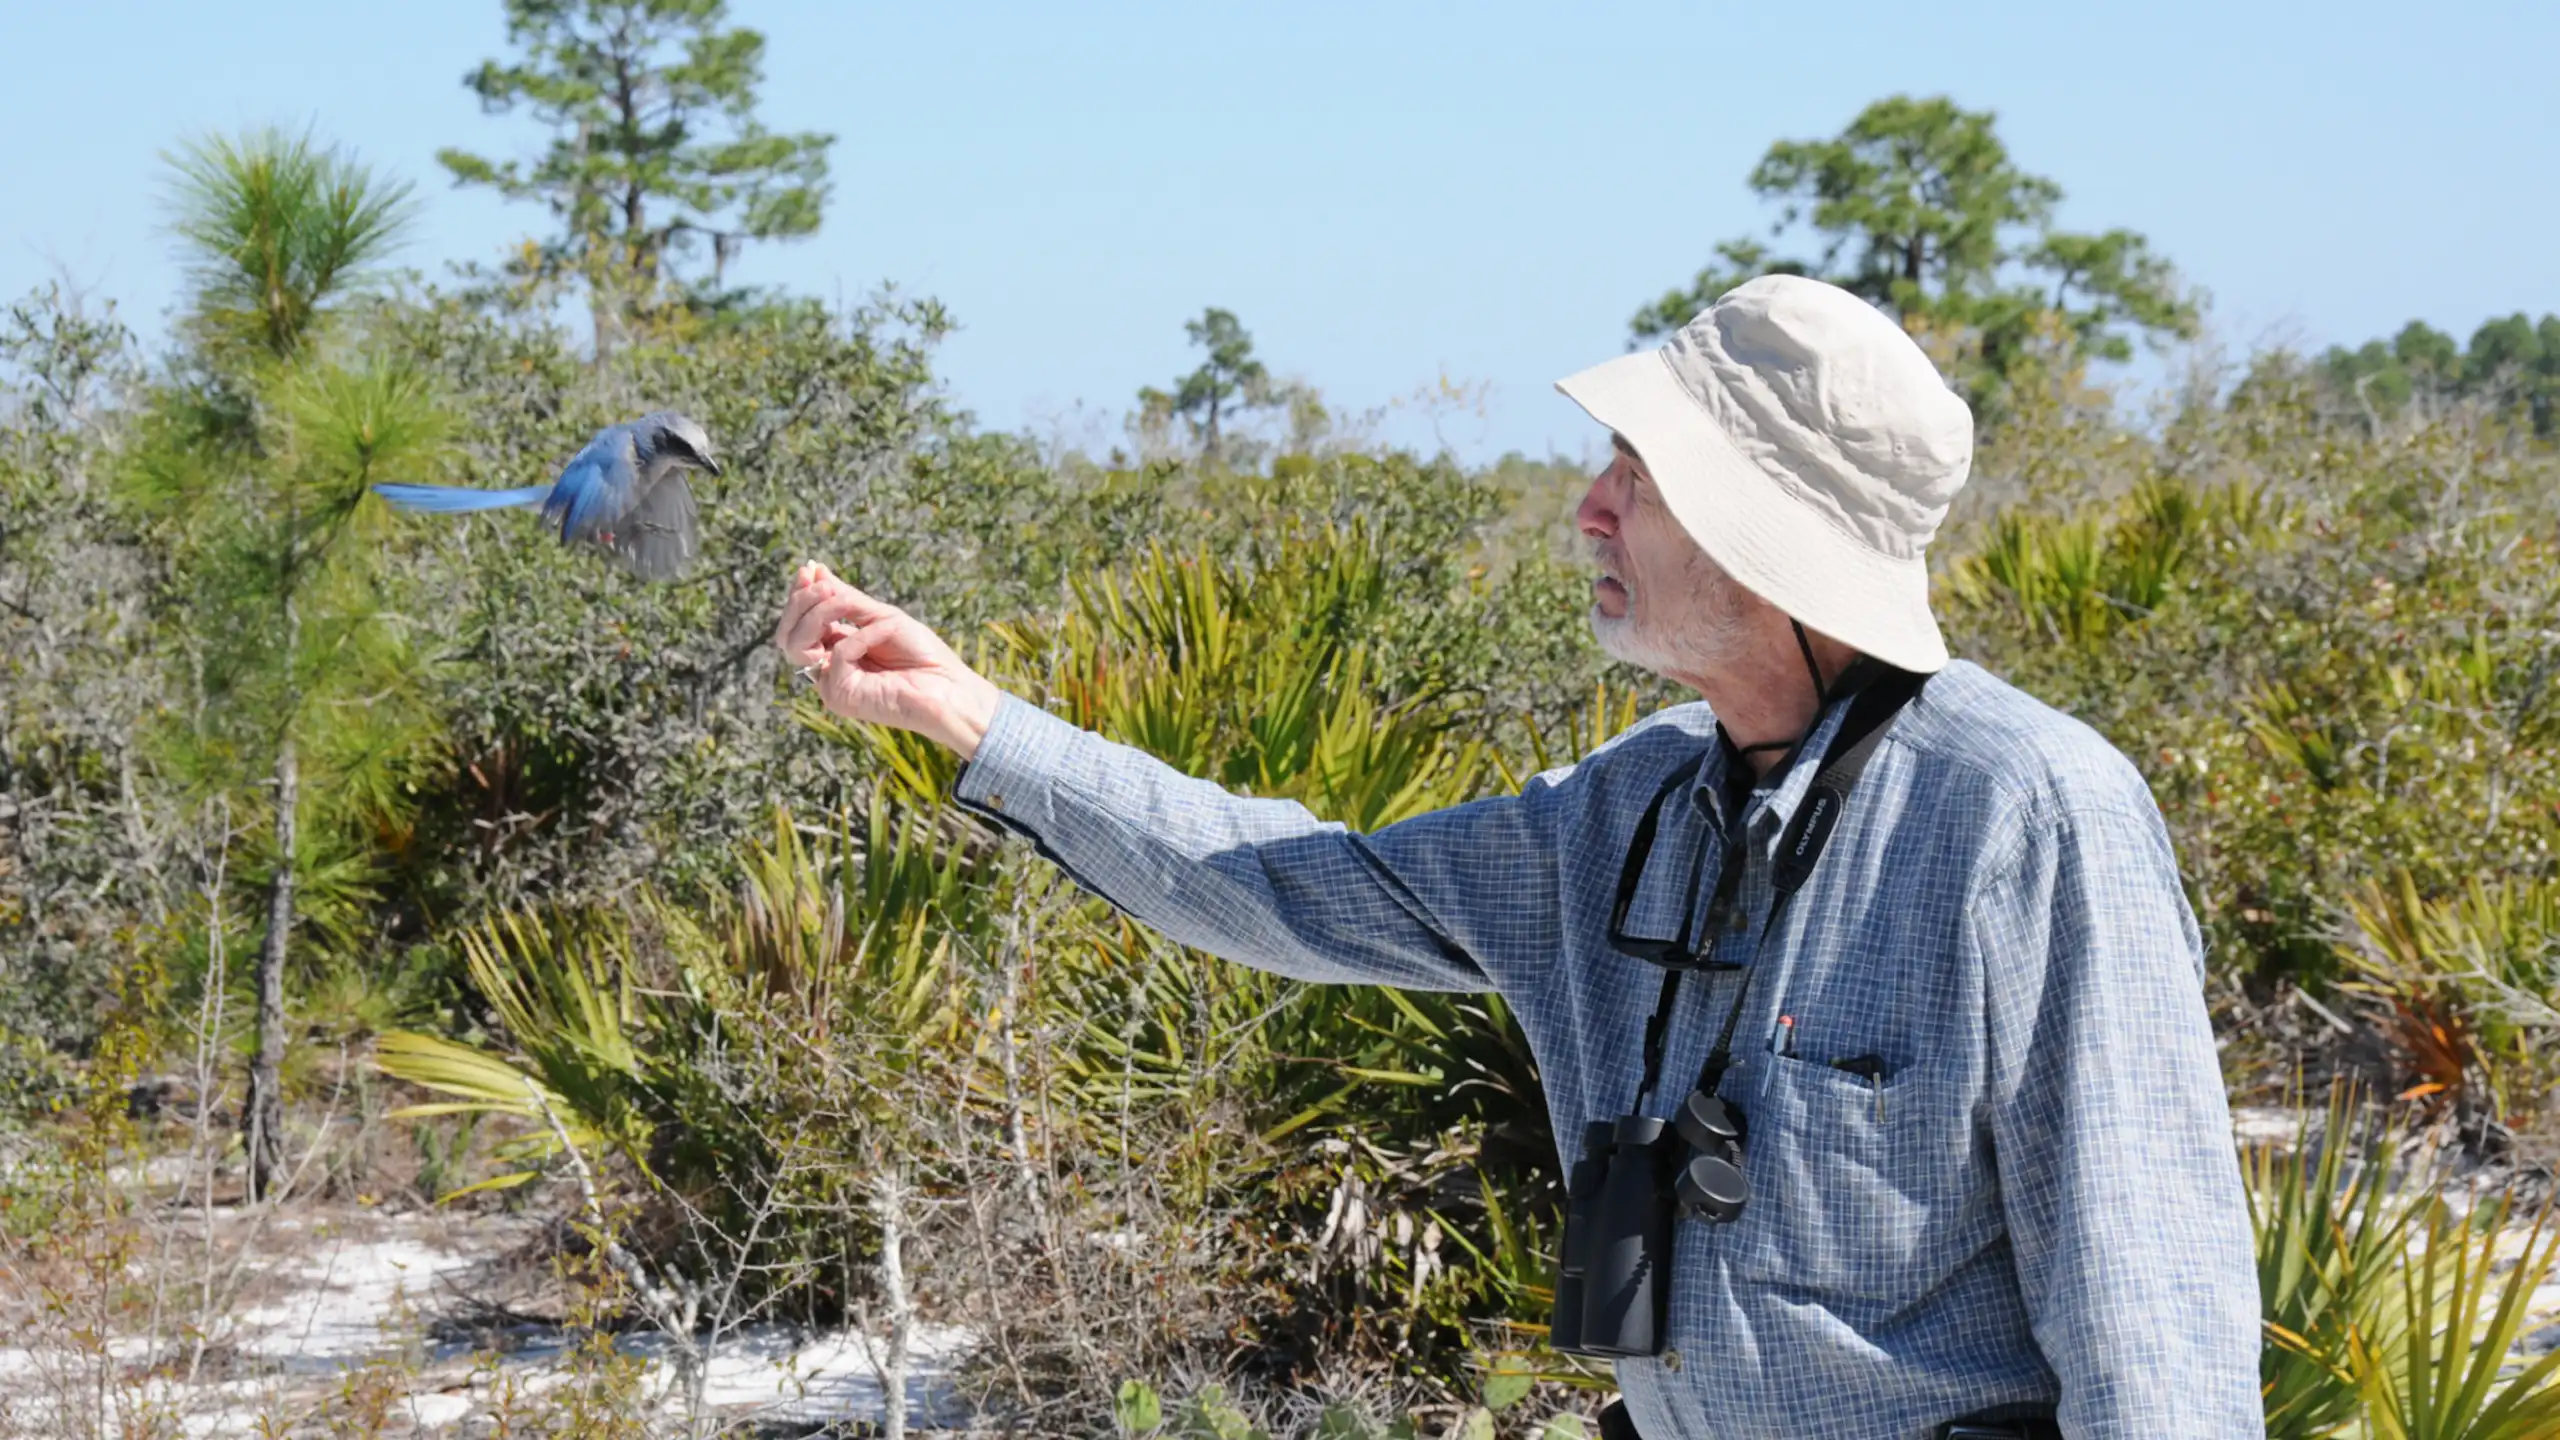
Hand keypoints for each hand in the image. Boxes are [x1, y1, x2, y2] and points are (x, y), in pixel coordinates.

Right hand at [773, 562, 1003, 758]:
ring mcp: (831, 683)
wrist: (948, 686)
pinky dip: (858, 637)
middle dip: (801, 602)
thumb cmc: (922, 654)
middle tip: (824, 585)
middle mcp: (828, 667)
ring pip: (796, 645)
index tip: (807, 569)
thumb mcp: (881, 616)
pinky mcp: (839, 696)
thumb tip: (815, 570)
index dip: (798, 596)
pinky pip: (836, 654)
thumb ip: (845, 599)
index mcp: (836, 648)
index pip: (800, 622)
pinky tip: (881, 636)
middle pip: (788, 634)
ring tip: (844, 602)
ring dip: (818, 613)